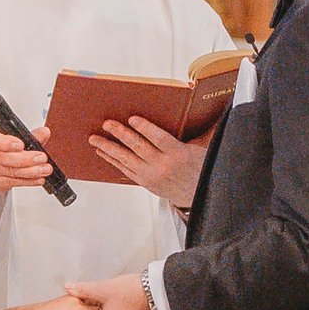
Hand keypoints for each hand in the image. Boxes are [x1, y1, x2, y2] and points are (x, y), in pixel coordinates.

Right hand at [0, 123, 55, 209]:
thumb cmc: (1, 150)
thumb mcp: (13, 139)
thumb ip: (30, 136)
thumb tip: (44, 132)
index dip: (6, 143)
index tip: (20, 145)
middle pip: (5, 157)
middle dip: (26, 159)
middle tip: (41, 157)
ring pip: (12, 171)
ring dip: (32, 171)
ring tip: (45, 169)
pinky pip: (15, 182)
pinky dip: (29, 181)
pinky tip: (39, 178)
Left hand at [87, 118, 207, 212]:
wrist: (196, 196)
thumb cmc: (199, 170)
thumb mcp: (203, 149)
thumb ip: (201, 131)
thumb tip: (213, 112)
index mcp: (178, 155)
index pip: (159, 139)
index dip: (145, 128)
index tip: (133, 119)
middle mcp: (162, 166)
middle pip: (138, 147)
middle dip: (121, 134)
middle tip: (107, 124)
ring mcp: (151, 176)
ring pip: (126, 159)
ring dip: (109, 148)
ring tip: (95, 139)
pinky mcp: (144, 182)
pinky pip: (124, 169)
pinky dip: (112, 160)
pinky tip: (102, 152)